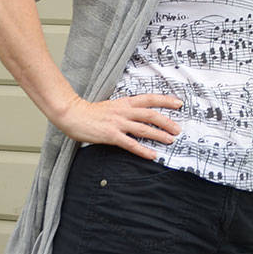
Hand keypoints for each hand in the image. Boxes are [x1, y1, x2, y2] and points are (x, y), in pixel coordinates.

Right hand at [54, 93, 182, 160]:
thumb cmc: (92, 112)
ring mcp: (118, 123)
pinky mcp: (111, 135)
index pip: (150, 98)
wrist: (73, 114)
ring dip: (159, 135)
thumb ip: (126, 109)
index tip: (179, 103)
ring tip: (171, 140)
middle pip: (151, 114)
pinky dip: (143, 150)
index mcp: (126, 102)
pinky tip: (152, 155)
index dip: (166, 100)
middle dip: (167, 122)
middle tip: (178, 129)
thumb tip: (140, 114)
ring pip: (144, 129)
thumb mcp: (113, 105)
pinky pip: (130, 144)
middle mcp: (124, 111)